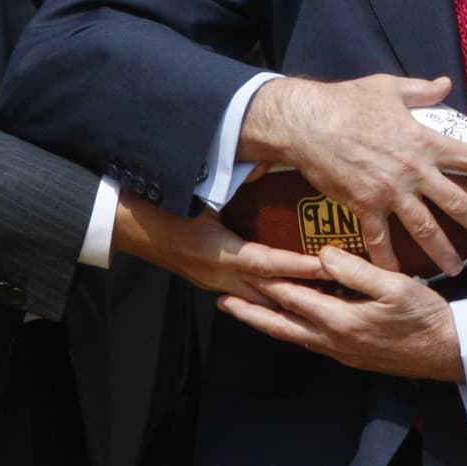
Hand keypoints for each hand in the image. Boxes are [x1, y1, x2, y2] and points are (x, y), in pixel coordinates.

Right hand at [113, 193, 324, 304]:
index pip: (266, 263)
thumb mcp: (197, 193)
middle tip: (339, 293)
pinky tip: (293, 300)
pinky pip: (249, 297)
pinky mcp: (213, 283)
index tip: (326, 265)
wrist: (127, 227)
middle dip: (304, 295)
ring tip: (326, 301)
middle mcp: (219, 276)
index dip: (297, 266)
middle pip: (269, 293)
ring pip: (261, 302)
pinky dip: (272, 300)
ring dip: (291, 304)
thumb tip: (264, 162)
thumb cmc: (159, 207)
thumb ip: (233, 181)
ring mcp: (215, 284)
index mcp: (217, 252)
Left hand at [219, 243, 464, 381]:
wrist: (450, 351)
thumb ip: (353, 267)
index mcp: (340, 321)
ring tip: (245, 312)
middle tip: (223, 302)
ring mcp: (342, 352)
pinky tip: (290, 322)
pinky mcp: (351, 356)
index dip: (266, 281)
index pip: (292, 298)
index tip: (242, 269)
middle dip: (250, 312)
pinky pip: (310, 342)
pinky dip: (292, 330)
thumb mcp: (392, 283)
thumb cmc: (425, 316)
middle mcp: (334, 341)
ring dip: (267, 324)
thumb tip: (321, 254)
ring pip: (293, 337)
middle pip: (281, 326)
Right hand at [239, 74, 466, 275]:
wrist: (309, 123)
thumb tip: (445, 84)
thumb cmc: (348, 101)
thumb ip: (420, 90)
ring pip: (425, 228)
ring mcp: (390, 192)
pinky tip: (398, 274)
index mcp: (423, 140)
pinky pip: (381, 239)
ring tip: (457, 268)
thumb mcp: (388, 88)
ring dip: (444, 251)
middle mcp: (413, 170)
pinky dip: (390, 259)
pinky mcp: (364, 206)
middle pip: (456, 203)